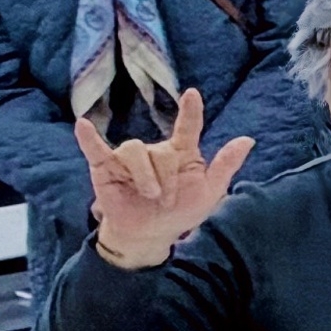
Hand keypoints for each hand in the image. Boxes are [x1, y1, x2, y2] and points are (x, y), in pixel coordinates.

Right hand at [78, 88, 254, 267]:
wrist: (150, 235)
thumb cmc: (180, 212)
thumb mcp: (209, 193)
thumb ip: (225, 166)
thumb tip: (248, 140)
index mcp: (181, 153)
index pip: (187, 127)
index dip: (190, 111)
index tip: (192, 95)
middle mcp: (155, 151)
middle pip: (162, 153)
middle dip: (167, 181)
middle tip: (167, 201)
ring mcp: (129, 158)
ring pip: (136, 151)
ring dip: (145, 178)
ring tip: (150, 197)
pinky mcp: (105, 167)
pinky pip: (95, 149)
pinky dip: (88, 138)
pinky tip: (82, 125)